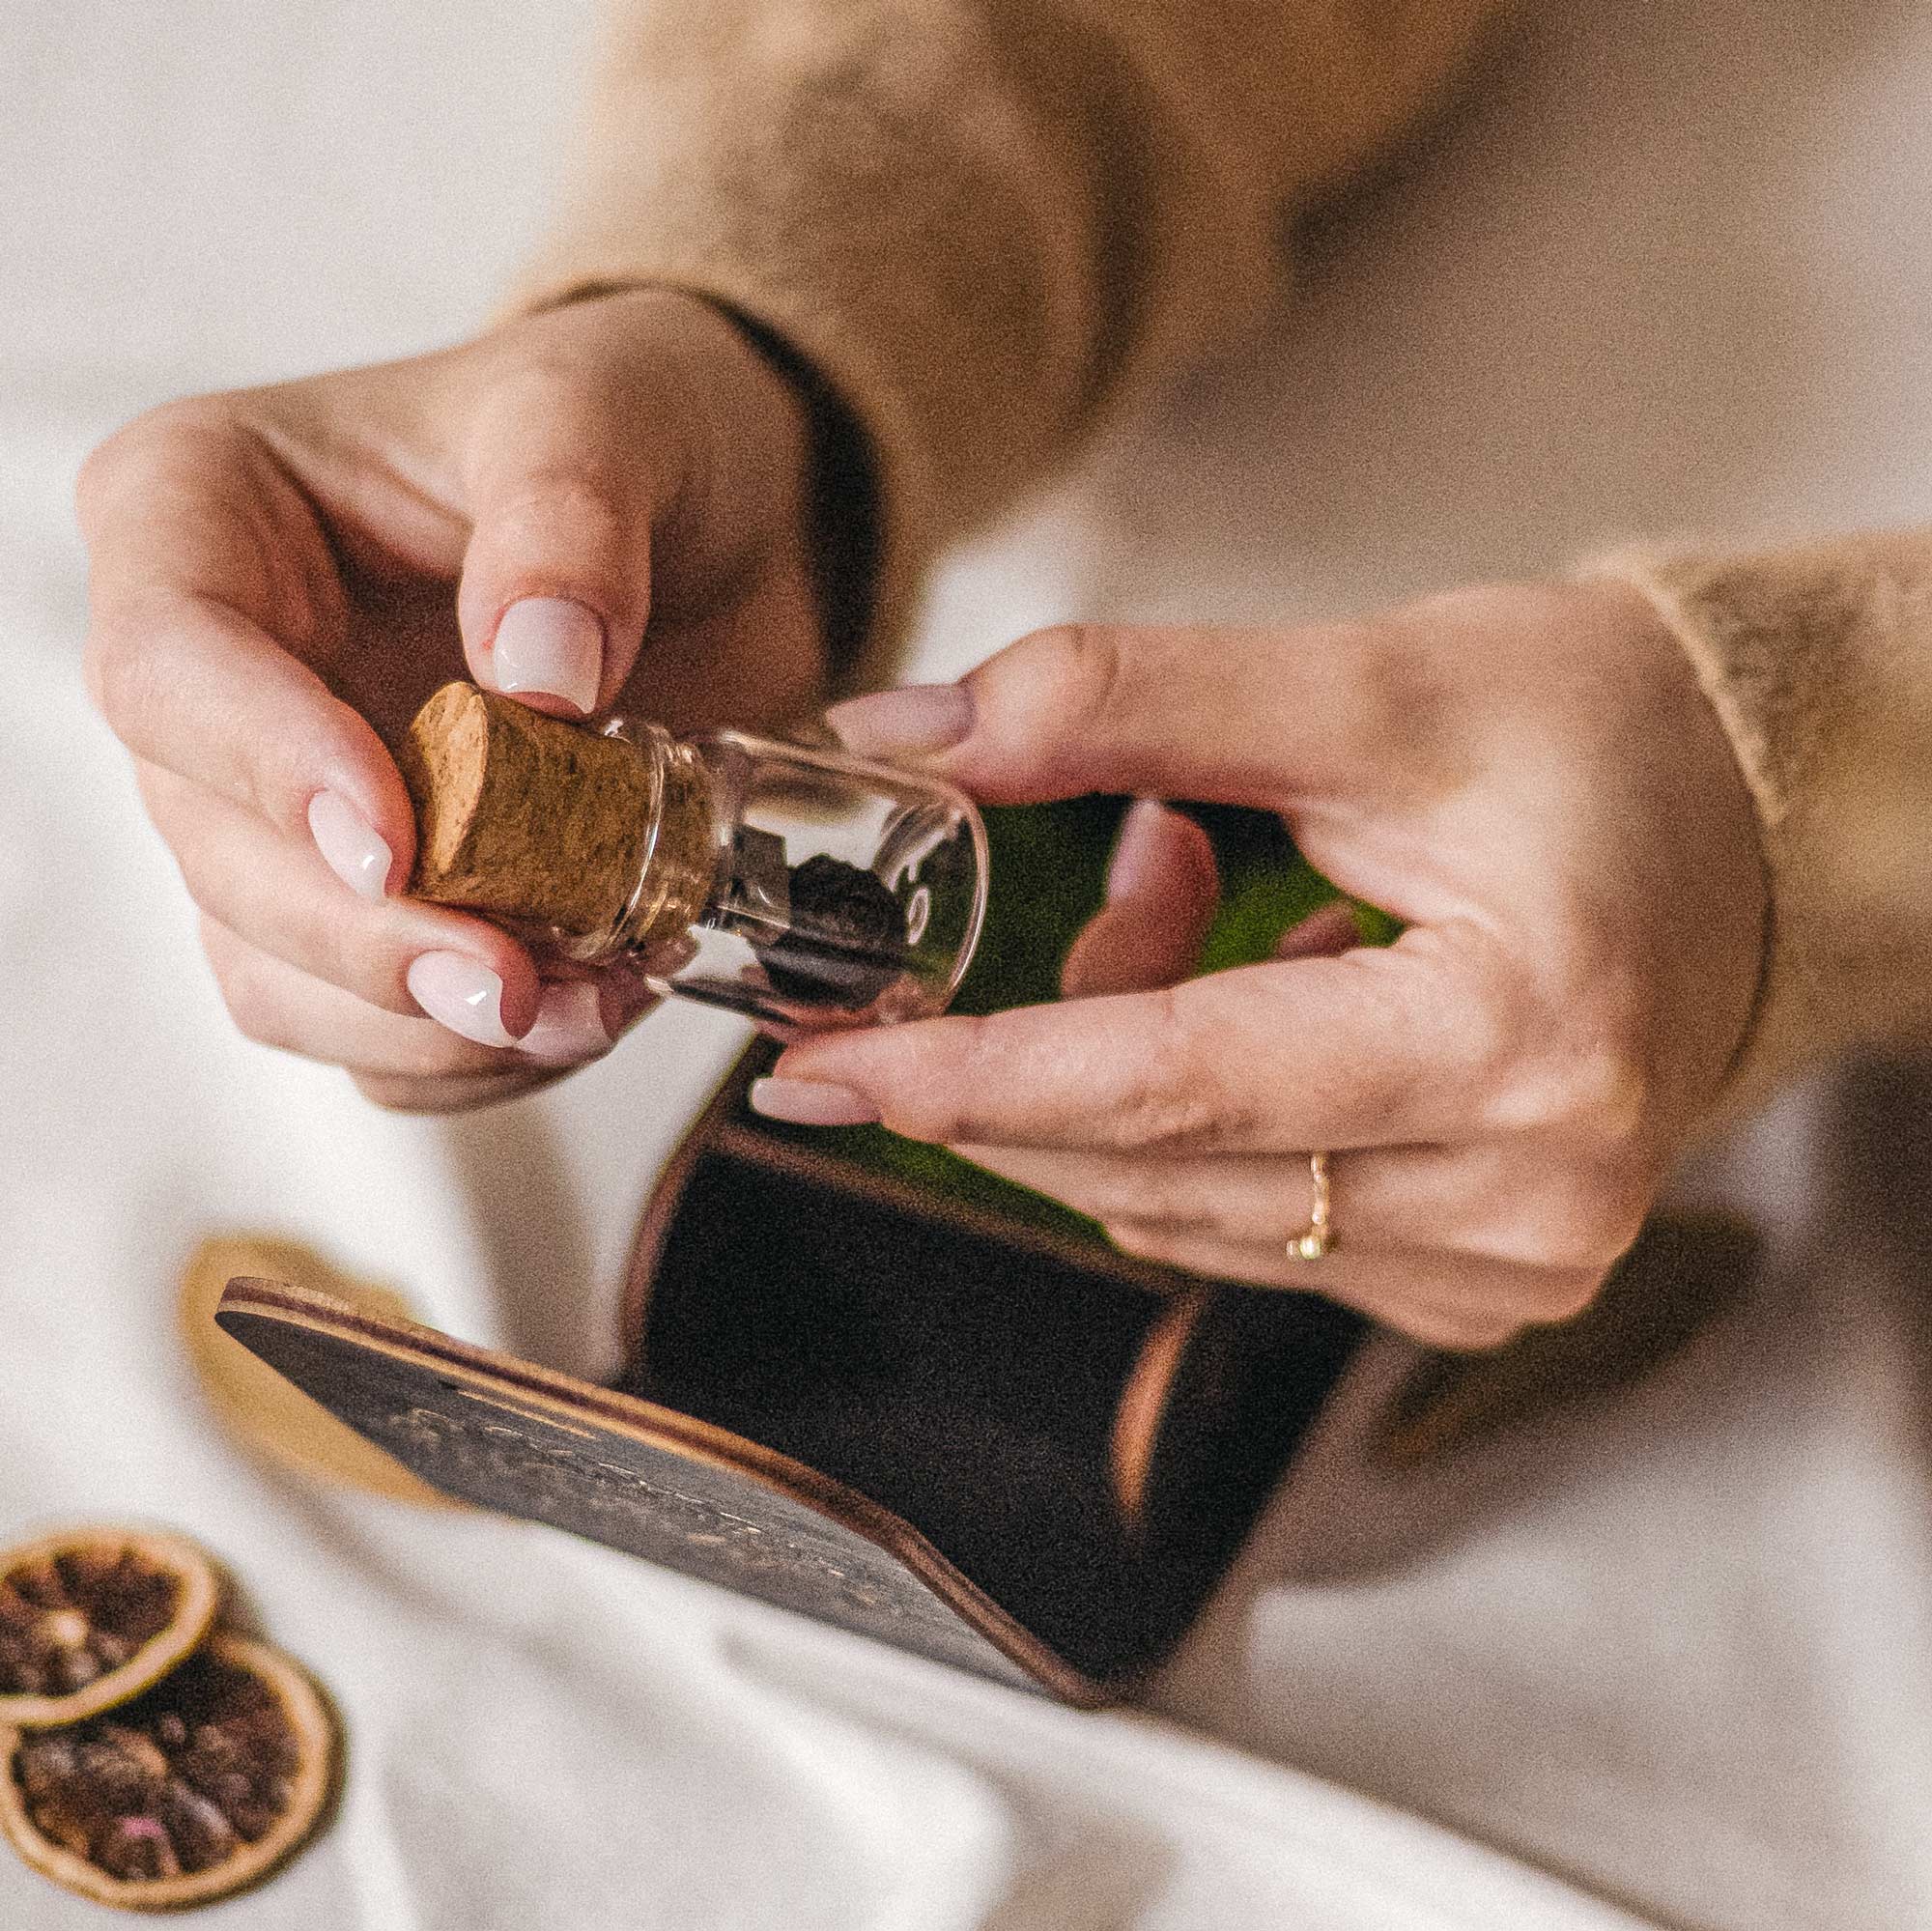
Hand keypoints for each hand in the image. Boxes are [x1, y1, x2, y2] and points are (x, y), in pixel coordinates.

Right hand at [79, 289, 823, 1110]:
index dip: (266, 770)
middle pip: (218, 854)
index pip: (170, 665)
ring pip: (281, 971)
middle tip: (515, 987)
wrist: (715, 523)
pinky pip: (380, 1025)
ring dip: (427, 1027)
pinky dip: (476, 1053)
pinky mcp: (378, 898)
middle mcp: (217, 680)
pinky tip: (592, 1013)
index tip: (394, 848)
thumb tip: (538, 675)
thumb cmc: (626, 427)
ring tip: (591, 1007)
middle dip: (366, 947)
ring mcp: (285, 806)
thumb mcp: (608, 416)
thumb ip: (567, 517)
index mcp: (203, 517)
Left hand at [756, 582, 1767, 1348]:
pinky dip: (1190, 1126)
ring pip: (1187, 1212)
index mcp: (1516, 1039)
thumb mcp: (1366, 682)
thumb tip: (911, 734)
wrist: (1757, 824)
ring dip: (1112, 1077)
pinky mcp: (1488, 1281)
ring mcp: (1513, 1260)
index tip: (821, 1072)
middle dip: (1026, 1060)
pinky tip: (1251, 998)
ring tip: (1182, 898)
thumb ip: (1123, 702)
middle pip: (1159, 1169)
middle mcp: (1530, 1192)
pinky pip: (1255, 1233)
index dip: (976, 1076)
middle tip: (1007, 917)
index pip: (1174, 1087)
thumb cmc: (1598, 740)